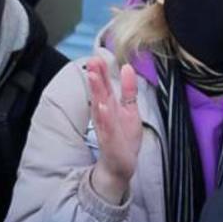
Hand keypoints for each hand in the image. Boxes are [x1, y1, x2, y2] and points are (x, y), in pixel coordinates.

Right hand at [84, 57, 142, 203]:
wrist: (121, 165)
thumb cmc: (123, 137)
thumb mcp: (129, 109)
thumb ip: (128, 89)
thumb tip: (127, 66)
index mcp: (109, 106)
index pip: (103, 86)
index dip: (101, 72)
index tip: (96, 56)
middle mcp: (104, 115)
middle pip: (99, 93)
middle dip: (96, 77)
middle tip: (92, 61)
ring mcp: (105, 127)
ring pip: (99, 107)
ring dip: (96, 92)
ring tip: (94, 77)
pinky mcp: (109, 140)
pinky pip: (105, 127)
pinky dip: (103, 117)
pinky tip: (101, 107)